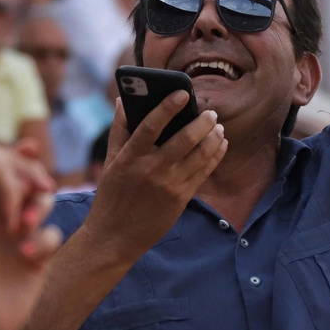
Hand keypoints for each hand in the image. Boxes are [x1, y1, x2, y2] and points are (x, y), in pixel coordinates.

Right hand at [79, 93, 226, 263]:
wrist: (115, 237)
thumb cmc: (112, 195)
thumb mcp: (109, 162)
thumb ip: (119, 129)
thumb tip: (123, 99)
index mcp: (129, 158)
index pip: (150, 126)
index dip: (167, 107)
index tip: (183, 92)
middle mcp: (150, 170)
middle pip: (183, 139)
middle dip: (202, 122)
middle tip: (211, 112)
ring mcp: (168, 186)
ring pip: (200, 155)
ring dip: (213, 137)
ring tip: (218, 126)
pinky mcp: (181, 199)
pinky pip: (204, 172)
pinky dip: (215, 155)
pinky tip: (220, 145)